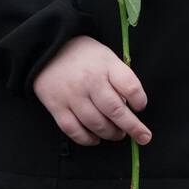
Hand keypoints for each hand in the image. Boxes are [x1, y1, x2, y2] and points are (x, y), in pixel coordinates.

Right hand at [31, 35, 150, 145]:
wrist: (46, 48)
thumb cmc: (85, 56)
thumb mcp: (107, 57)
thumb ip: (120, 78)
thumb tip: (131, 106)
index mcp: (106, 65)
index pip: (130, 86)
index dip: (140, 100)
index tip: (140, 107)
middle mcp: (89, 81)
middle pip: (115, 110)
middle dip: (132, 127)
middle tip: (142, 136)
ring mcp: (72, 95)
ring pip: (96, 123)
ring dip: (111, 133)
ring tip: (118, 134)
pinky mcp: (56, 105)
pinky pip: (73, 129)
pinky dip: (86, 139)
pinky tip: (95, 139)